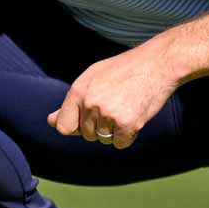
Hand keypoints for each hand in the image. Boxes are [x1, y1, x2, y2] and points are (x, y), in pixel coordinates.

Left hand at [47, 46, 179, 149]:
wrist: (157, 64)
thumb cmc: (123, 70)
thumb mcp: (92, 78)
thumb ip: (72, 101)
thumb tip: (51, 121)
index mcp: (78, 90)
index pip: (63, 126)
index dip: (75, 127)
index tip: (85, 122)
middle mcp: (90, 103)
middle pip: (86, 135)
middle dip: (98, 126)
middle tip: (115, 105)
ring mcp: (109, 114)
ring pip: (104, 139)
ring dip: (114, 131)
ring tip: (126, 107)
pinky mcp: (128, 124)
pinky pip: (121, 144)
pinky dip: (128, 136)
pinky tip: (135, 116)